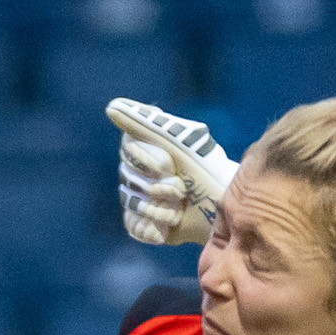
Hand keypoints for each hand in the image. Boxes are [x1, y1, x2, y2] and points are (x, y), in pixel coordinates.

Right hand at [109, 98, 231, 247]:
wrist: (224, 209)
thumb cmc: (207, 170)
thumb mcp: (179, 140)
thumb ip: (145, 120)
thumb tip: (111, 107)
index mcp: (146, 146)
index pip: (127, 149)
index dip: (146, 160)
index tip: (168, 164)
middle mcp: (139, 171)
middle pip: (127, 178)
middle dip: (159, 187)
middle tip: (182, 189)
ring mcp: (139, 198)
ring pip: (131, 203)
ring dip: (159, 208)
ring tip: (179, 209)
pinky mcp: (144, 224)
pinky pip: (133, 226)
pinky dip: (153, 228)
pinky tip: (170, 225)